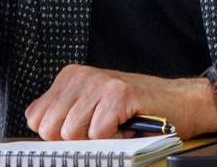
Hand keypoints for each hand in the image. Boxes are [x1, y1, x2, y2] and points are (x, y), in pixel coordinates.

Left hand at [25, 64, 216, 140]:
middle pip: (51, 129)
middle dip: (75, 140)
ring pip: (72, 132)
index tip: (81, 131)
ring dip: (97, 139)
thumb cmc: (135, 109)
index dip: (58, 135)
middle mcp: (82, 75)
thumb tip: (39, 129)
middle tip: (100, 130)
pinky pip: (98, 133)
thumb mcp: (91, 108)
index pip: (36, 118)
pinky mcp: (119, 94)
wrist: (179, 102)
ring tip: (114, 126)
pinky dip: (113, 138)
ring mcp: (100, 83)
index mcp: (70, 77)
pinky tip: (125, 125)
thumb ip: (63, 114)